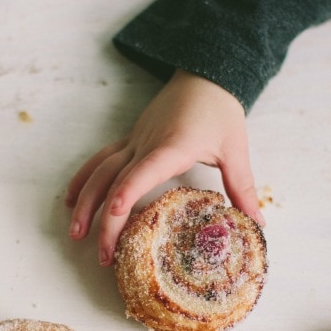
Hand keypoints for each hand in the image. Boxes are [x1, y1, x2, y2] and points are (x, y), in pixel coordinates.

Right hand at [65, 69, 263, 265]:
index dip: (127, 193)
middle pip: (115, 181)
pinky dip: (83, 179)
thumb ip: (243, 188)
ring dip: (84, 201)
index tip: (114, 216)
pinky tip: (71, 197)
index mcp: (173, 146)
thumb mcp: (235, 149)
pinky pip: (100, 160)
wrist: (204, 75)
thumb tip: (258, 225)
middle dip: (104, 220)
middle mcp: (146, 145)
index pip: (144, 172)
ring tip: (74, 233)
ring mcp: (134, 142)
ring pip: (100, 171)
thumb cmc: (220, 111)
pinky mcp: (129, 140)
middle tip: (103, 255)